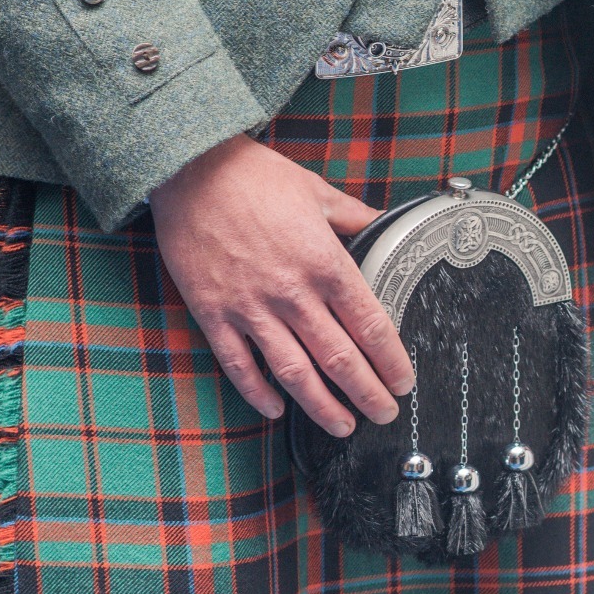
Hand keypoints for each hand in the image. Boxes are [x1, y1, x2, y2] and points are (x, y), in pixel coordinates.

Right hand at [148, 134, 413, 434]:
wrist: (189, 168)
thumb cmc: (254, 176)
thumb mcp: (317, 191)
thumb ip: (355, 217)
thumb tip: (388, 226)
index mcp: (325, 262)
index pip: (371, 326)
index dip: (392, 361)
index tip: (404, 381)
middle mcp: (292, 292)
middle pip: (340, 359)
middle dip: (368, 394)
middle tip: (384, 414)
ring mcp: (250, 307)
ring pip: (294, 373)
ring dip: (322, 406)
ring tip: (343, 426)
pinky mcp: (213, 313)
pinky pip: (239, 365)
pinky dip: (258, 393)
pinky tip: (276, 409)